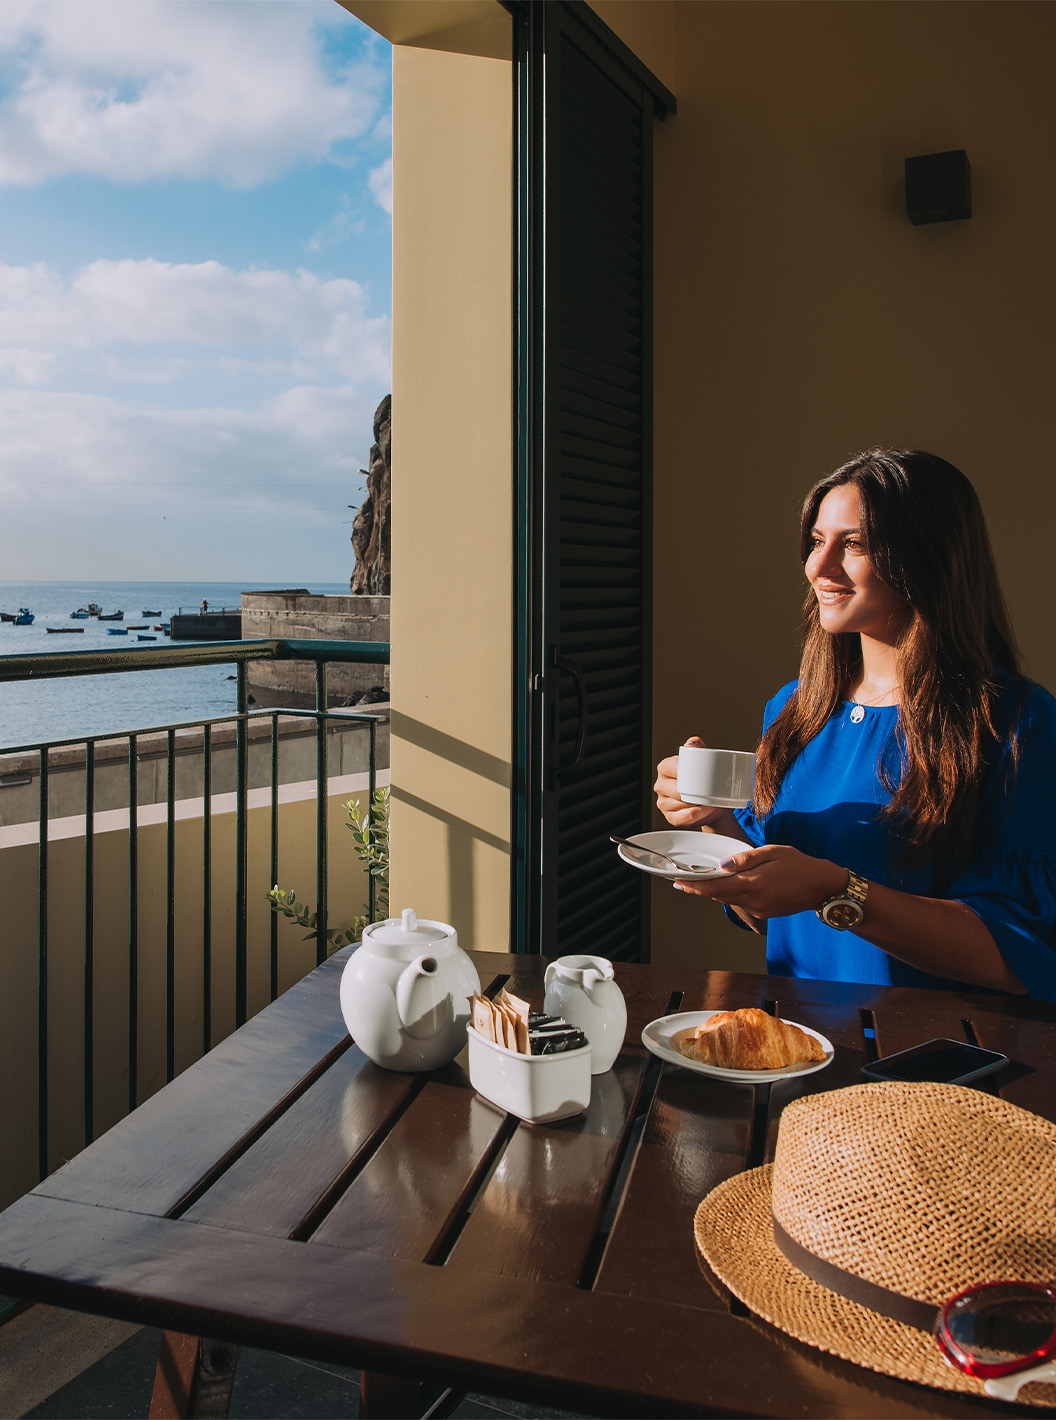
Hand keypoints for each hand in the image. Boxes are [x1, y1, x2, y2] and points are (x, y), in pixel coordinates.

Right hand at [654, 737, 727, 828]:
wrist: (714, 804)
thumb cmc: (706, 783)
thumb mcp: (704, 764)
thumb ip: (699, 750)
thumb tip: (693, 742)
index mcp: (665, 768)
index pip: (673, 767)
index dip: (686, 772)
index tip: (700, 776)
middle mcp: (661, 785)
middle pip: (676, 788)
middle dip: (694, 791)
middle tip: (711, 791)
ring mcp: (663, 803)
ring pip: (680, 804)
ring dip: (697, 804)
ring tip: (711, 801)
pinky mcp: (670, 818)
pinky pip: (682, 818)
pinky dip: (695, 816)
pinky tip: (703, 811)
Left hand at [674, 844, 846, 918]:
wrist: (823, 887)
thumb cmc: (800, 865)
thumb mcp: (773, 852)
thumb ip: (746, 859)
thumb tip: (723, 865)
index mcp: (755, 885)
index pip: (717, 888)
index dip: (695, 887)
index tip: (678, 883)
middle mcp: (755, 901)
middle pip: (720, 896)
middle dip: (701, 888)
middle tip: (684, 879)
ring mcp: (760, 910)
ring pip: (730, 900)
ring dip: (717, 891)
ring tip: (704, 880)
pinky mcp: (765, 913)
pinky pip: (743, 903)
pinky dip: (733, 894)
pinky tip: (732, 884)